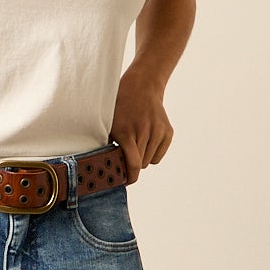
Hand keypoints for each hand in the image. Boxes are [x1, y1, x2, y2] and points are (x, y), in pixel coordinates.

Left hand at [108, 63, 174, 182]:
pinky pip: (159, 155)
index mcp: (126, 132)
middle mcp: (144, 132)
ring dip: (143, 157)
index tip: (125, 182)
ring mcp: (158, 131)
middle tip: (126, 153)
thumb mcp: (107, 123)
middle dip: (133, 163)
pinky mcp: (168, 131)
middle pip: (141, 164)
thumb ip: (106, 145)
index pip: (133, 165)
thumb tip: (102, 168)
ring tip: (136, 142)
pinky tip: (146, 139)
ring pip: (150, 161)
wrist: (142, 87)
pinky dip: (153, 152)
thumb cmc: (119, 107)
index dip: (129, 177)